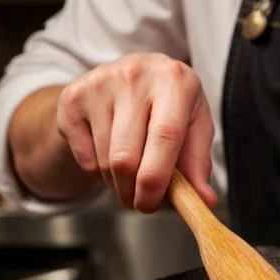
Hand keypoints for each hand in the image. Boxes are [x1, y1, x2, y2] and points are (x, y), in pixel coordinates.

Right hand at [56, 52, 216, 212]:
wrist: (135, 74)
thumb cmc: (171, 106)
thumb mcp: (195, 126)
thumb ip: (199, 164)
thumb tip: (205, 200)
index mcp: (174, 80)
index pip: (165, 137)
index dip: (157, 181)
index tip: (153, 205)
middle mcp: (135, 75)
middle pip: (126, 157)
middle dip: (133, 192)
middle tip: (142, 202)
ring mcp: (101, 83)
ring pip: (104, 161)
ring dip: (117, 184)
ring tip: (131, 176)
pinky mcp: (74, 96)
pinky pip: (84, 156)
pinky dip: (97, 171)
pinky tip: (110, 155)